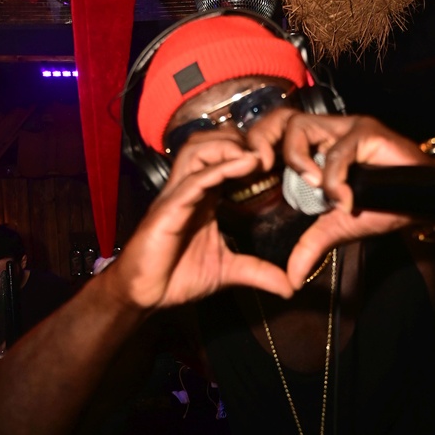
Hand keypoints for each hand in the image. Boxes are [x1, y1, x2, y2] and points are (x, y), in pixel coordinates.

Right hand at [105, 127, 293, 310]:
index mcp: (203, 197)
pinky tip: (245, 164)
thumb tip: (290, 287)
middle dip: (238, 139)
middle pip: (207, 142)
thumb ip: (258, 272)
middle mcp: (189, 189)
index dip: (247, 151)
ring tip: (256, 156)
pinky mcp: (169, 208)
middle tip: (267, 152)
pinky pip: (195, 179)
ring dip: (228, 147)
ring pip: (197, 150)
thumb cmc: (176, 277)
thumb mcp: (227, 271)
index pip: (222, 158)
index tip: (277, 159)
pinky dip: (220, 168)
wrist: (144, 295)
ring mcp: (177, 196)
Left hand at [246, 110, 426, 285]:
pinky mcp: (366, 131)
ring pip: (301, 127)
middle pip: (278, 118)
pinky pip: (338, 151)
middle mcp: (326, 132)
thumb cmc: (383, 206)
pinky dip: (335, 179)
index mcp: (314, 148)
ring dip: (299, 160)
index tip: (250, 176)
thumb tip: (291, 278)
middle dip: (261, 139)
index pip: (274, 133)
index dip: (256, 147)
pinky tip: (345, 199)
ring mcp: (345, 128)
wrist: (421, 204)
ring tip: (314, 188)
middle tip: (261, 167)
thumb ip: (311, 246)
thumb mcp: (338, 228)